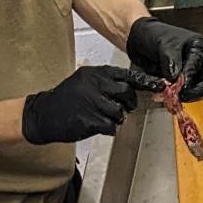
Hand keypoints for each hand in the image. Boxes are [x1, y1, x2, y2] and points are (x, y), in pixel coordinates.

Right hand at [21, 65, 163, 144]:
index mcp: (94, 74)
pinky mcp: (90, 121)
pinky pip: (111, 126)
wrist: (43, 114)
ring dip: (116, 117)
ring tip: (103, 116)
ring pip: (120, 112)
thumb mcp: (83, 80)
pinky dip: (108, 128)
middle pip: (127, 93)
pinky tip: (97, 125)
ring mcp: (92, 103)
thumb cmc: (65, 98)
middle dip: (128, 103)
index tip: (159, 85)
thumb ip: (105, 81)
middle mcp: (94, 86)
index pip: (126, 75)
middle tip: (121, 107)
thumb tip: (130, 87)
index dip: (145, 82)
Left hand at [126, 17, 202, 101]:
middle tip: (180, 96)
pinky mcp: (181, 81)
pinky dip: (175, 97)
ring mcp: (191, 73)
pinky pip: (183, 93)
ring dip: (185, 96)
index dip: (191, 78)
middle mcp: (199, 61)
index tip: (180, 86)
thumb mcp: (163, 45)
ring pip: (197, 91)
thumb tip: (175, 77)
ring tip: (171, 97)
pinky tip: (166, 97)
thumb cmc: (153, 34)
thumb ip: (170, 61)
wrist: (139, 39)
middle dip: (195, 92)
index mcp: (199, 48)